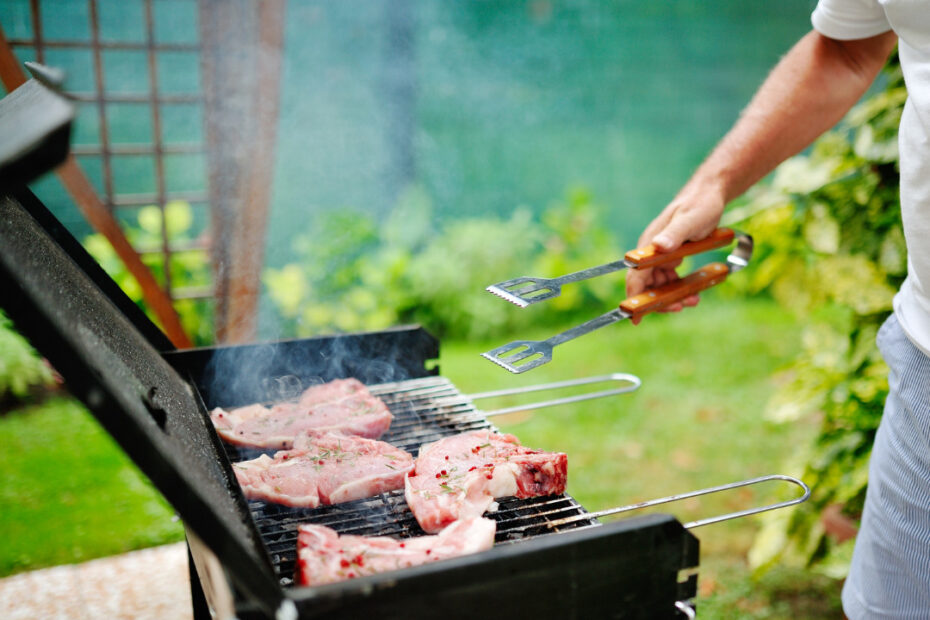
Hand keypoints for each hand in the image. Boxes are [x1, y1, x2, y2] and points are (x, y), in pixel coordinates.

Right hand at [625, 183, 725, 323]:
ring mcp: (661, 255)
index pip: (636, 276)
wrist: (709, 194)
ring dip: (672, 296)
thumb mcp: (690, 220)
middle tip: (678, 308)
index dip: (634, 297)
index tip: (635, 317)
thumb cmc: (700, 205)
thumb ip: (674, 233)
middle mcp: (651, 251)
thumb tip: (658, 246)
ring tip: (691, 302)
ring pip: (659, 284)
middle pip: (646, 284)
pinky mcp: (672, 256)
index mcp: (650, 245)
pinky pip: (670, 278)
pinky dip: (679, 288)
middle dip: (658, 301)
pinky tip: (693, 293)